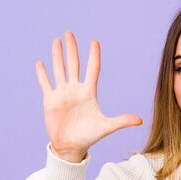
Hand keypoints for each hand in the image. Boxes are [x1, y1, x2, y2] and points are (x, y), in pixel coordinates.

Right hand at [35, 31, 142, 162]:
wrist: (71, 146)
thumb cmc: (89, 136)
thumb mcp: (106, 127)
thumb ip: (122, 121)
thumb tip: (140, 121)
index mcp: (89, 92)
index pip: (92, 69)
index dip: (93, 55)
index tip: (94, 41)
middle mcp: (75, 89)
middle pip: (73, 64)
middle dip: (72, 49)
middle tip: (69, 33)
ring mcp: (62, 93)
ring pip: (59, 69)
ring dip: (57, 55)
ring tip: (56, 40)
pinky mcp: (50, 100)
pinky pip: (46, 83)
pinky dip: (42, 73)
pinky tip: (40, 62)